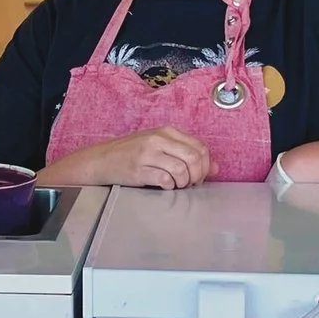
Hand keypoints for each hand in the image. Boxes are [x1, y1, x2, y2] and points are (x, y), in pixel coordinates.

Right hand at [47, 126, 214, 189]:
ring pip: (181, 170)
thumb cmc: (133, 153)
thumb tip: (216, 168)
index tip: (200, 175)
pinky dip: (169, 186)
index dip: (206, 165)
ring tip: (176, 184)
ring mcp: (148, 154)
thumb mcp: (162, 148)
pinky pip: (165, 180)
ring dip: (183, 182)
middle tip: (190, 183)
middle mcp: (158, 139)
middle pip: (194, 158)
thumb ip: (187, 154)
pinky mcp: (139, 169)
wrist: (103, 159)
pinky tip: (163, 185)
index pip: (200, 147)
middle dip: (197, 175)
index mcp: (167, 131)